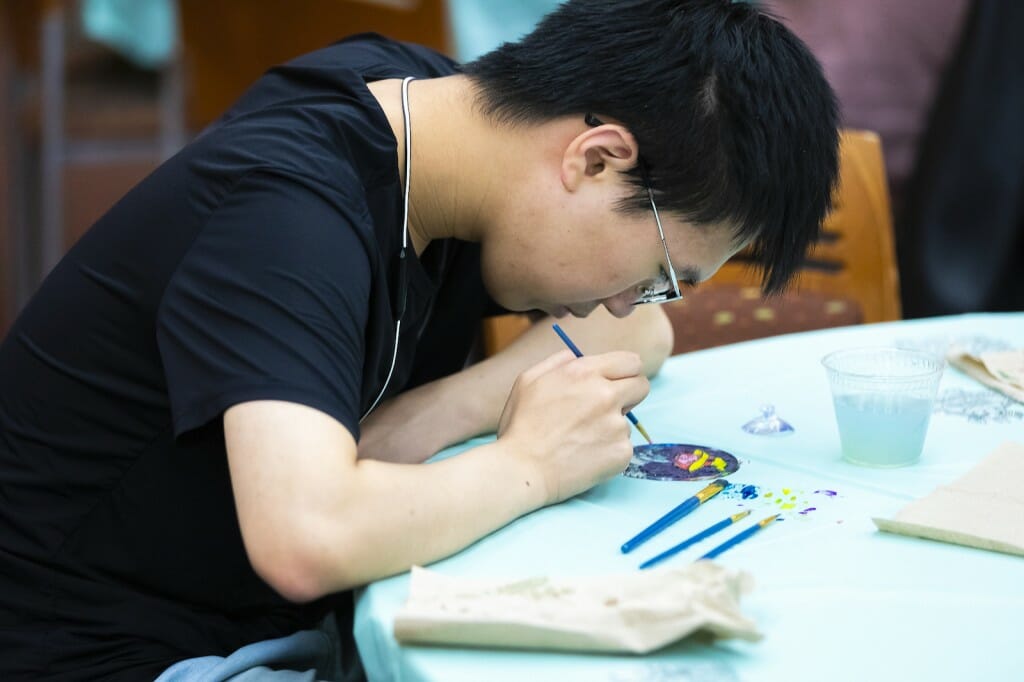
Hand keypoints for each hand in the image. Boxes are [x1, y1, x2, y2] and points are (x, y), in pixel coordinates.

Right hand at [496, 349, 648, 505]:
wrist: (521, 470)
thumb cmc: (520, 426)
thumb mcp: (528, 380)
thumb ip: (558, 362)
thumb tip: (576, 357)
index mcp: (585, 373)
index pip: (631, 362)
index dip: (624, 372)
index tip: (616, 382)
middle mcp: (606, 395)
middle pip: (641, 386)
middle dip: (628, 394)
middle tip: (605, 409)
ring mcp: (617, 425)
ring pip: (628, 421)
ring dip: (611, 427)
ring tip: (581, 439)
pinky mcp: (622, 453)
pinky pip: (624, 447)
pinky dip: (609, 451)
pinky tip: (585, 456)